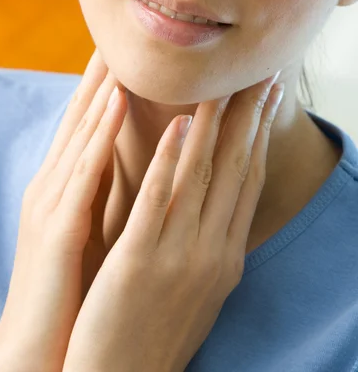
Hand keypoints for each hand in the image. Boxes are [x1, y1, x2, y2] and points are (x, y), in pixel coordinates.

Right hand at [0, 48, 127, 371]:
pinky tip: (119, 100)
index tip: (127, 54)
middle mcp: (53, 186)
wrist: (41, 349)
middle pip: (79, 117)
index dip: (103, 86)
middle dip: (100, 74)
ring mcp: (52, 202)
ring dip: (105, 87)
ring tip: (125, 49)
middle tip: (121, 33)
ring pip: (81, 131)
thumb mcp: (88, 232)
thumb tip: (133, 168)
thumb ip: (104, 195)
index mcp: (63, 189)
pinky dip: (101, 130)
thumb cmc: (72, 290)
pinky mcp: (58, 225)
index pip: (85, 127)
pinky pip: (84, 168)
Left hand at [62, 72, 283, 371]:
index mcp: (227, 256)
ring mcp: (177, 256)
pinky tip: (177, 126)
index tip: (267, 100)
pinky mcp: (137, 261)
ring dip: (212, 126)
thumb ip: (212, 242)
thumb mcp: (201, 286)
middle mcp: (213, 252)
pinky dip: (169, 159)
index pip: (250, 183)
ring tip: (219, 86)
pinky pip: (157, 200)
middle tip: (259, 78)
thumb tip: (220, 202)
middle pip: (236, 171)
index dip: (260, 137)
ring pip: (201, 177)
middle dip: (249, 119)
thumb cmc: (159, 328)